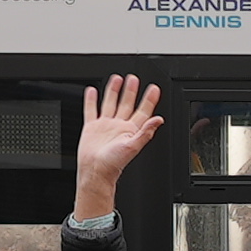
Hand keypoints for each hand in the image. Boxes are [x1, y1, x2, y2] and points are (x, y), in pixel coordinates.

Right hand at [72, 73, 161, 219]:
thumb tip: (159, 120)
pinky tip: (92, 91)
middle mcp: (119, 126)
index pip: (143, 111)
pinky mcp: (92, 127)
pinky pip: (91, 110)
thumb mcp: (133, 146)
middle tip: (134, 79)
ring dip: (114, 91)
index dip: (149, 100)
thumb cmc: (113, 164)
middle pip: (127, 104)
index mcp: (131, 130)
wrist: (95, 171)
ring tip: (117, 79)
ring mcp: (105, 126)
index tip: (154, 89)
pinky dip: (91, 100)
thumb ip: (146, 132)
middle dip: (131, 91)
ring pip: (111, 103)